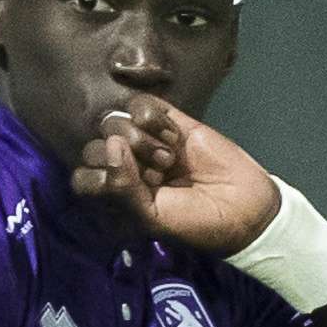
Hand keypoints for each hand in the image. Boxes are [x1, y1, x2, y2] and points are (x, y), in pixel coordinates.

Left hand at [71, 94, 280, 254]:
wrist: (244, 207)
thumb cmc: (195, 223)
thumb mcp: (151, 218)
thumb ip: (122, 187)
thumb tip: (112, 142)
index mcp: (116, 197)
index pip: (82, 178)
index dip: (101, 180)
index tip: (132, 193)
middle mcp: (125, 168)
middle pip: (95, 148)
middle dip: (124, 161)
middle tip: (157, 176)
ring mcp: (145, 142)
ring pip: (115, 123)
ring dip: (141, 140)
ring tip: (170, 158)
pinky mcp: (169, 120)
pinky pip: (141, 104)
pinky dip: (153, 117)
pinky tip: (174, 136)